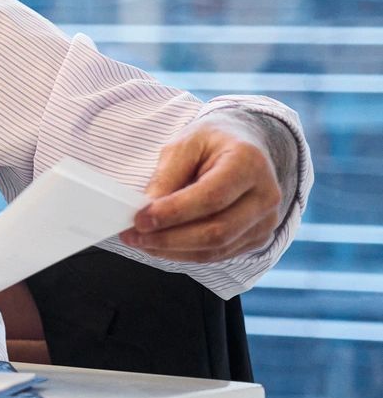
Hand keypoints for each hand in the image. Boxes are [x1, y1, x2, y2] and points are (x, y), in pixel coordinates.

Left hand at [125, 117, 283, 262]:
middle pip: (217, 231)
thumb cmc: (212, 143)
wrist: (243, 147)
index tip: (139, 219)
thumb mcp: (185, 144)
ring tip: (140, 241)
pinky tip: (160, 245)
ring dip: (173, 250)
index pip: (211, 197)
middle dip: (169, 238)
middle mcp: (266, 195)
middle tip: (132, 235)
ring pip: (217, 249)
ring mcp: (266, 221)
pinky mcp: (258, 238)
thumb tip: (147, 209)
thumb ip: (167, 175)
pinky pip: (218, 254)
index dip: (174, 213)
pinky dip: (185, 254)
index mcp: (250, 163)